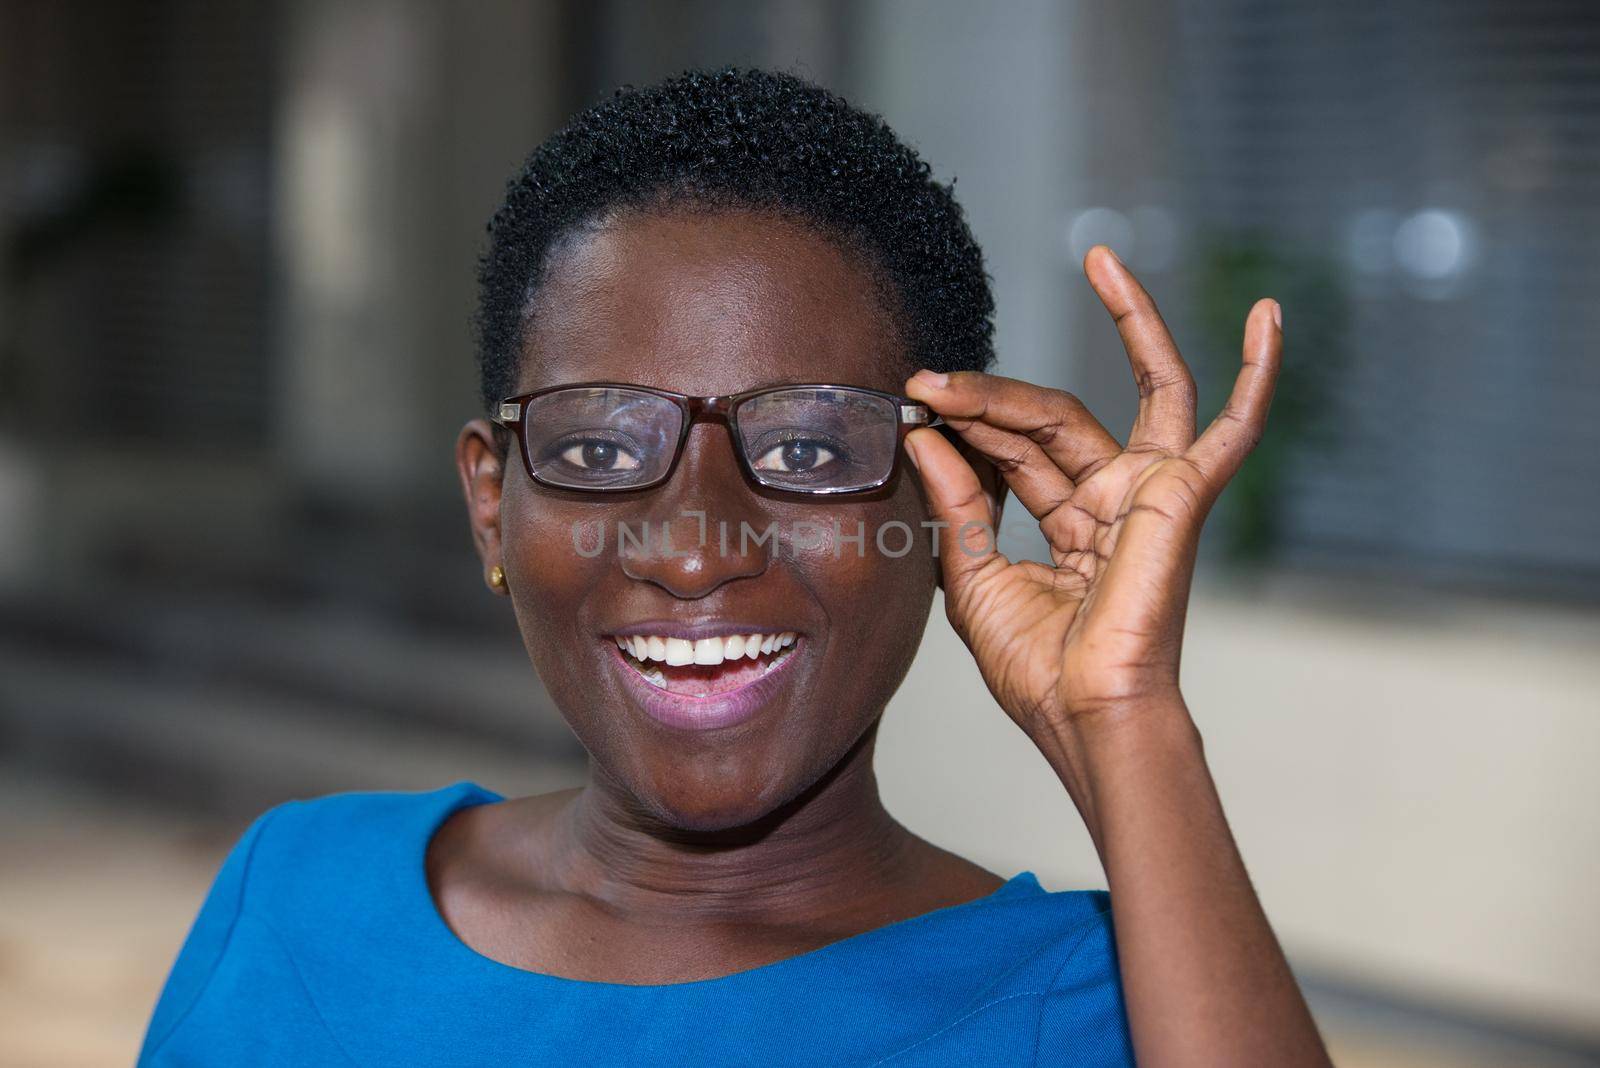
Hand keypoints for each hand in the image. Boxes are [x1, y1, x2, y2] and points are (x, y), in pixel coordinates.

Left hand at [904, 245, 1281, 740]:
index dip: (968, 421)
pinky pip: (1232, 426)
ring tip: (1099, 257)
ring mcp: (1154, 493)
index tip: (913, 403)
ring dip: (1124, 321)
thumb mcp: (972, 574)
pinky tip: (1267, 316)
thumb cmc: (1036, 669)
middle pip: (1055, 415)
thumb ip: (959, 498)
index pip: (1017, 448)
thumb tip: (926, 433)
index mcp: (1072, 522)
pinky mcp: (1183, 495)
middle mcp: (1116, 499)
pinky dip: (1257, 374)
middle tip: (928, 380)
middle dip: (991, 393)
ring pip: (1131, 390)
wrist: (1082, 714)